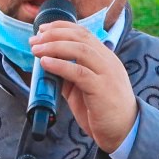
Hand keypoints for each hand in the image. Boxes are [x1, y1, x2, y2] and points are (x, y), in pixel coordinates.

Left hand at [31, 22, 138, 151]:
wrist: (123, 132)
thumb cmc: (103, 111)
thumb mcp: (85, 87)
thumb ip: (70, 75)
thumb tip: (48, 64)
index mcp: (105, 58)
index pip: (84, 33)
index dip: (62, 27)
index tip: (42, 29)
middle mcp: (108, 61)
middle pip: (80, 37)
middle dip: (54, 34)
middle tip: (35, 39)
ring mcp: (107, 74)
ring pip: (80, 50)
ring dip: (54, 46)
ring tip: (36, 49)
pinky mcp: (102, 88)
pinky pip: (79, 72)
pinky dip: (60, 65)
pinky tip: (45, 63)